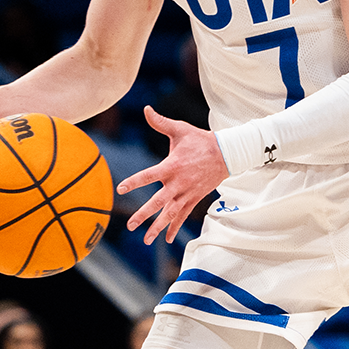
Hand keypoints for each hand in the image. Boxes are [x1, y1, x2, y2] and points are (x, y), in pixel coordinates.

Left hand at [116, 106, 227, 244]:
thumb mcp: (180, 129)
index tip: (121, 189)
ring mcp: (187, 193)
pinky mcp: (194, 199)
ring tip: (145, 239)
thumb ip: (160, 122)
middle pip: (158, 202)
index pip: (148, 175)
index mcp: (172, 166)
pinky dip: (175, 227)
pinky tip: (167, 239)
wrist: (227, 154)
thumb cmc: (200, 140)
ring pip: (170, 214)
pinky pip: (182, 216)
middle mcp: (178, 183)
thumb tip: (146, 109)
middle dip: (143, 214)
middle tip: (130, 225)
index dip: (134, 182)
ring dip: (157, 227)